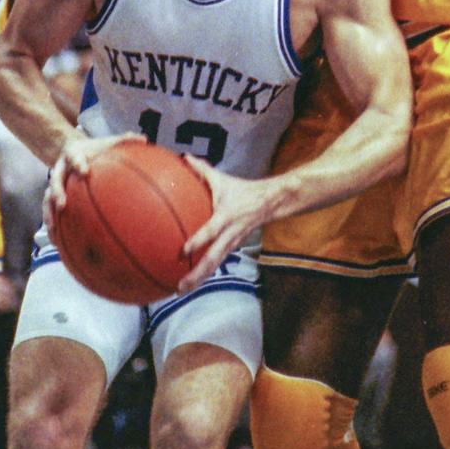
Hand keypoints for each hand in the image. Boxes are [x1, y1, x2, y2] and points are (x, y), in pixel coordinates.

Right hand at [42, 130, 141, 238]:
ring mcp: (55, 183)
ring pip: (47, 198)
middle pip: (54, 180)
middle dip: (57, 192)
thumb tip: (144, 139)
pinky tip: (56, 241)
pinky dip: (52, 225)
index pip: (74, 157)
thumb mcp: (107, 142)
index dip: (78, 163)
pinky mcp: (53, 196)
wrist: (75, 150)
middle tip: (63, 204)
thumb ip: (124, 140)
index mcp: (73, 154)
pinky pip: (49, 210)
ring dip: (48, 212)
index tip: (85, 171)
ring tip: (52, 227)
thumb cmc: (96, 149)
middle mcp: (60, 168)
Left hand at [176, 158, 275, 291]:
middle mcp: (229, 234)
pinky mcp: (232, 247)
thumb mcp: (222, 180)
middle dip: (196, 274)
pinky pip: (217, 262)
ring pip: (215, 265)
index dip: (198, 241)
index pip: (211, 231)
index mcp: (226, 217)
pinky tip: (191, 281)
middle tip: (180, 286)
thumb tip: (184, 158)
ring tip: (181, 290)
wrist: (270, 203)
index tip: (183, 251)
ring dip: (199, 279)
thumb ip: (202, 170)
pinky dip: (204, 273)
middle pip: (213, 258)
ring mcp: (232, 243)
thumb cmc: (242, 190)